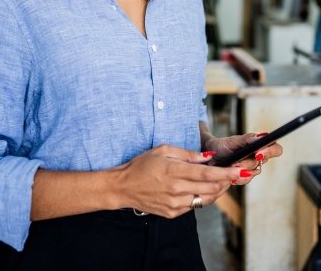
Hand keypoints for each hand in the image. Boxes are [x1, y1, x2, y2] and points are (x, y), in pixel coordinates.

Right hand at [112, 144, 253, 217]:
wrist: (124, 187)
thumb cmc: (142, 165)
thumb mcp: (163, 150)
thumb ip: (187, 154)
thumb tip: (209, 157)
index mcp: (174, 171)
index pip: (208, 174)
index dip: (228, 173)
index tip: (241, 170)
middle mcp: (177, 190)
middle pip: (212, 189)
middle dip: (226, 182)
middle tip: (234, 173)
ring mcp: (175, 204)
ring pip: (206, 200)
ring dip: (217, 190)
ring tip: (221, 181)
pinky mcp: (173, 213)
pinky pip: (194, 205)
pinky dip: (201, 196)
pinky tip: (199, 188)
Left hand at [205, 133, 282, 183]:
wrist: (209, 155)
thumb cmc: (223, 145)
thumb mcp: (234, 140)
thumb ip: (249, 139)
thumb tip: (263, 136)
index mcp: (259, 146)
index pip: (276, 149)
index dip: (271, 151)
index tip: (258, 153)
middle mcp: (258, 158)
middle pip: (261, 163)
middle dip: (247, 162)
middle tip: (235, 162)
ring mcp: (251, 169)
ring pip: (253, 173)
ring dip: (240, 170)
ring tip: (229, 165)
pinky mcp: (243, 178)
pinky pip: (244, 179)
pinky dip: (235, 176)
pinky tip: (228, 172)